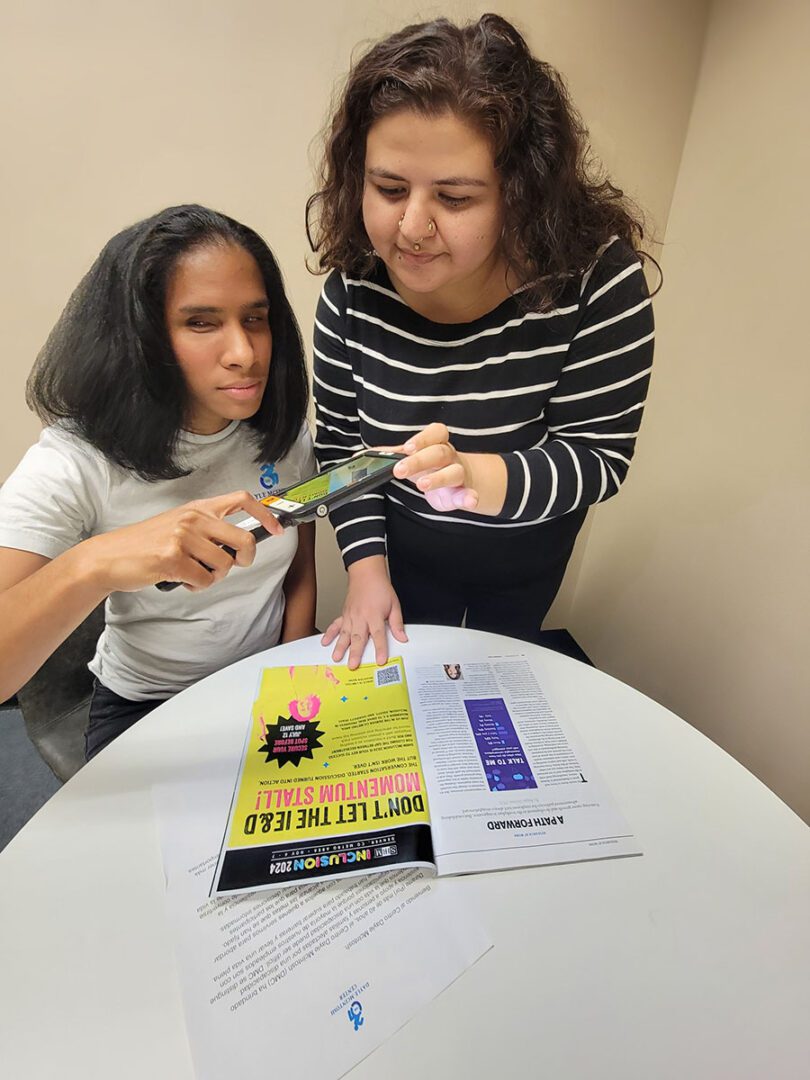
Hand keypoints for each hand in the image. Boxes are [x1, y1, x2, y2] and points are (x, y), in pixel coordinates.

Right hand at [84, 490, 284, 592]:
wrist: (109, 557)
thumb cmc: (145, 544)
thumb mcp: (178, 525)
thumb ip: (206, 529)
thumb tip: (239, 545)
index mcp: (197, 508)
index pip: (241, 499)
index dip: (265, 514)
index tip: (277, 529)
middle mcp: (193, 518)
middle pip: (244, 539)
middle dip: (246, 558)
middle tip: (234, 565)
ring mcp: (183, 537)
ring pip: (225, 565)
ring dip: (213, 576)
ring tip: (192, 572)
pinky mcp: (173, 558)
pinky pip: (205, 580)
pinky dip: (196, 585)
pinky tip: (180, 579)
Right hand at [320, 555, 407, 668]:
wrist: (366, 573)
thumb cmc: (380, 588)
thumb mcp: (394, 605)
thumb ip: (397, 624)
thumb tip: (402, 638)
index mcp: (375, 615)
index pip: (379, 635)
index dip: (380, 648)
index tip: (380, 660)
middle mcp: (361, 616)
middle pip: (358, 637)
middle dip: (355, 653)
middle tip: (352, 665)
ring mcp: (350, 615)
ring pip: (344, 634)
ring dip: (340, 647)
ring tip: (336, 658)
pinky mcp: (344, 614)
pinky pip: (335, 625)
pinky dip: (329, 633)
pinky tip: (325, 642)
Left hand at [387, 424, 506, 515]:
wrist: (459, 481)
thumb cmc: (430, 466)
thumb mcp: (412, 458)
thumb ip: (391, 456)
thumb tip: (363, 456)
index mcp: (436, 444)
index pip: (435, 433)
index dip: (422, 438)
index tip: (407, 447)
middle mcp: (449, 456)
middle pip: (438, 453)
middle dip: (418, 461)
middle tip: (399, 471)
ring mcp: (458, 474)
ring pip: (454, 472)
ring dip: (439, 478)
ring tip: (423, 485)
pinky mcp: (463, 493)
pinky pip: (470, 493)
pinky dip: (470, 497)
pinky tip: (470, 501)